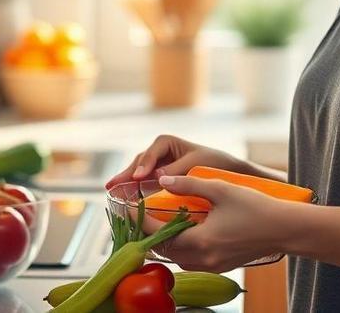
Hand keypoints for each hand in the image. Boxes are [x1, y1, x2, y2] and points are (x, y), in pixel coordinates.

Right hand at [106, 135, 249, 188]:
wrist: (228, 172)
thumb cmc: (215, 163)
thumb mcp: (196, 164)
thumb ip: (177, 170)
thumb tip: (157, 177)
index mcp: (166, 142)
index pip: (151, 153)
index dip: (144, 165)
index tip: (137, 177)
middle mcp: (159, 152)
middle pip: (139, 163)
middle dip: (126, 174)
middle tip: (112, 186)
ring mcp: (157, 166)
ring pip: (138, 172)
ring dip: (125, 182)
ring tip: (111, 191)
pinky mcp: (159, 179)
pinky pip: (144, 183)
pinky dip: (134, 190)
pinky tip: (124, 198)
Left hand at [152, 175, 287, 272]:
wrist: (285, 230)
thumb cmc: (256, 208)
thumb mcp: (220, 189)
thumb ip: (188, 184)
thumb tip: (162, 180)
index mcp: (199, 242)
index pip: (157, 234)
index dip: (139, 220)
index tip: (126, 208)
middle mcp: (202, 260)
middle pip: (163, 249)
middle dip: (149, 232)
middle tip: (140, 213)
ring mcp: (211, 267)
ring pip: (176, 257)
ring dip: (166, 240)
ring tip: (160, 220)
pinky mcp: (220, 267)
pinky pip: (190, 260)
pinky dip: (181, 246)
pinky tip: (184, 229)